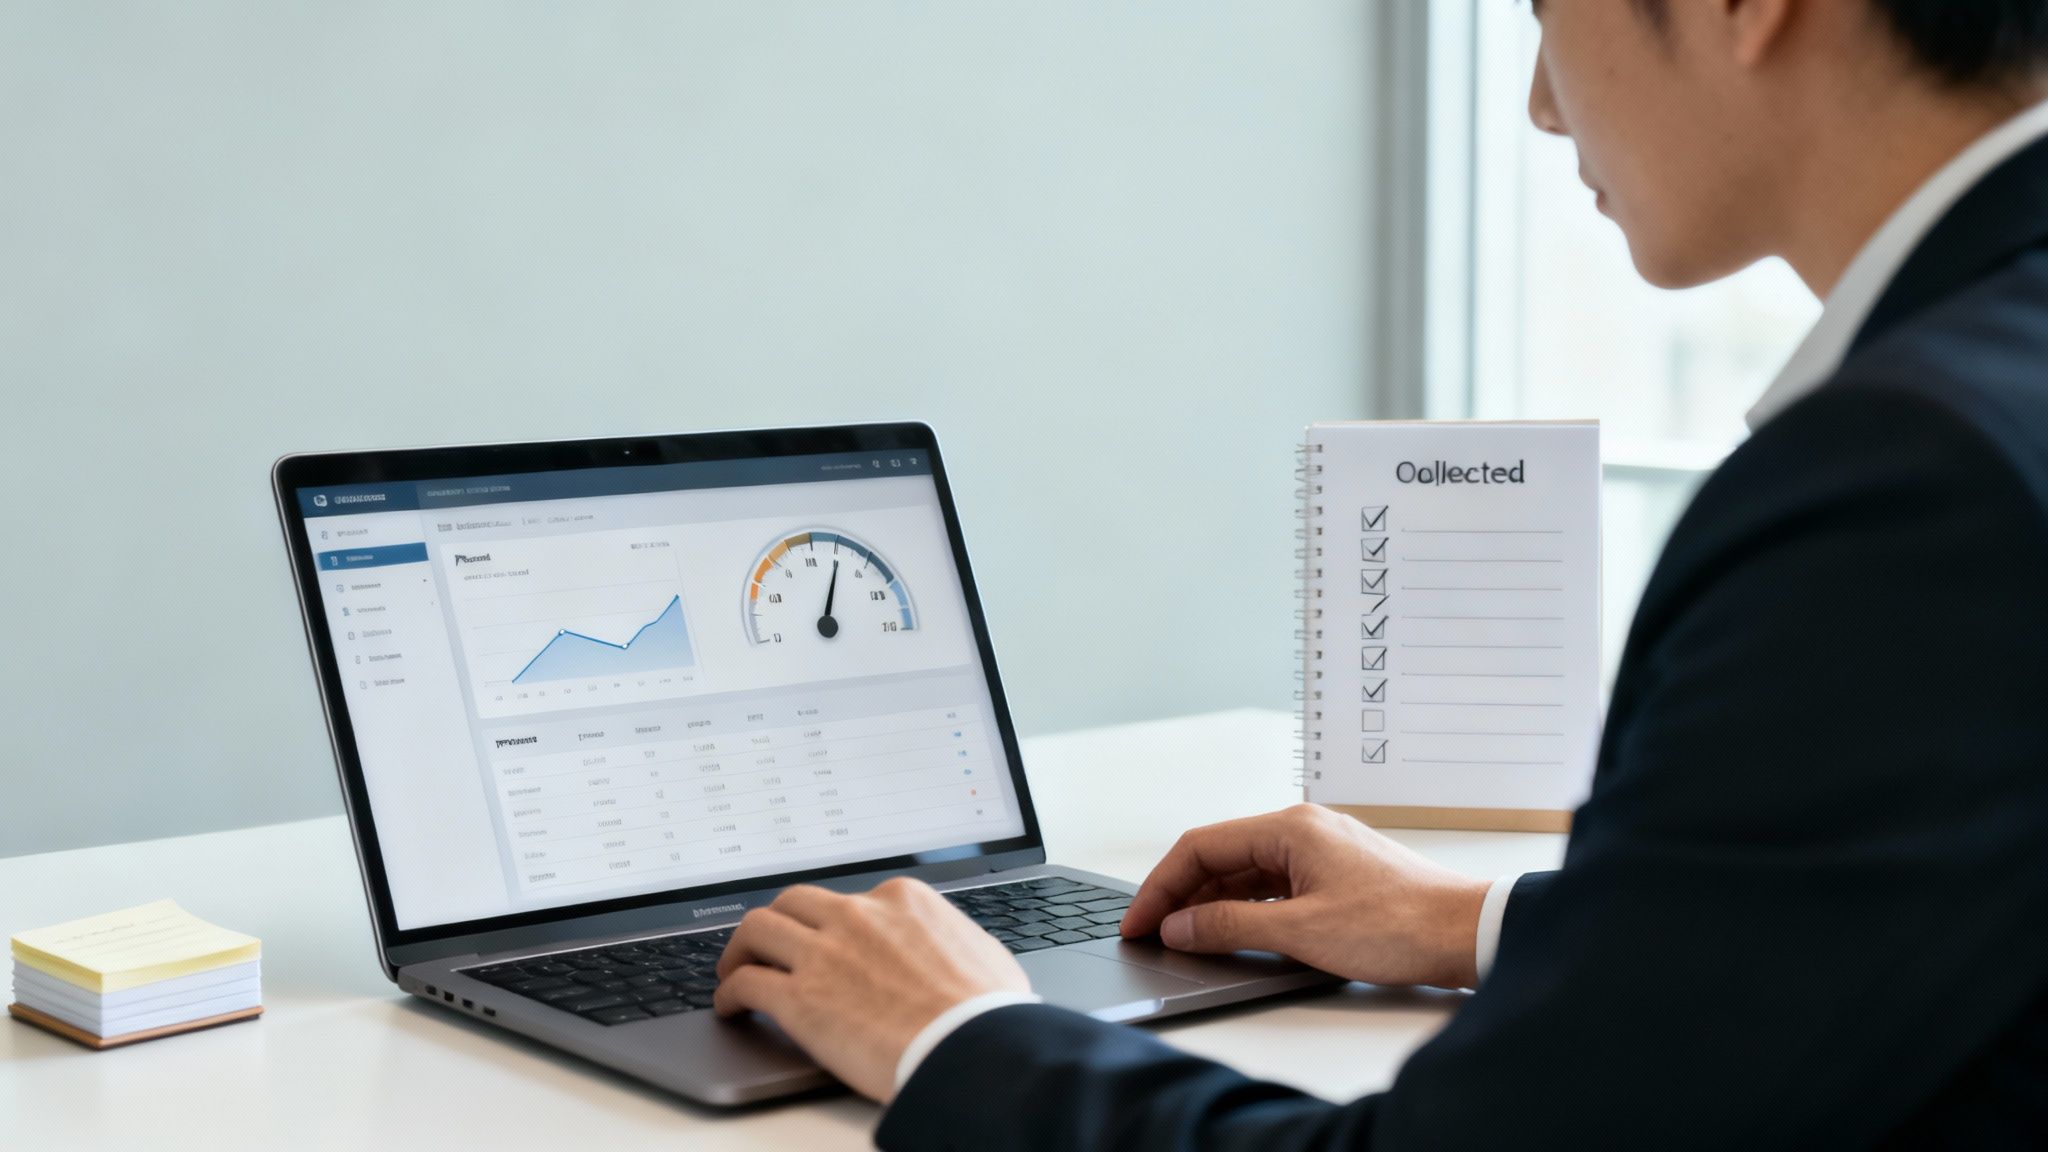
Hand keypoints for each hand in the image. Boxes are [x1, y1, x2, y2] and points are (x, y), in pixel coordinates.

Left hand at [714, 877, 1029, 1101]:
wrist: (973, 1048)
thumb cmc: (987, 1011)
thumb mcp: (979, 951)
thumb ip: (949, 940)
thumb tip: (950, 951)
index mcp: (900, 900)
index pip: (847, 900)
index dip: (829, 923)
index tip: (823, 940)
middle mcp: (856, 916)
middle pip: (793, 903)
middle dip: (777, 922)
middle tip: (767, 945)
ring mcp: (824, 954)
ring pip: (757, 928)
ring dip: (741, 949)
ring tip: (736, 969)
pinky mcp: (799, 998)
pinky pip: (745, 982)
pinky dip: (729, 992)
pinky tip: (731, 1006)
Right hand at [1120, 804, 1489, 988]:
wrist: (1469, 933)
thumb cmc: (1399, 926)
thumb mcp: (1300, 932)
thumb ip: (1230, 926)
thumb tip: (1180, 927)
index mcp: (1290, 827)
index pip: (1200, 847)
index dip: (1160, 887)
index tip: (1139, 923)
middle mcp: (1303, 829)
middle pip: (1220, 855)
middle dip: (1180, 895)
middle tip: (1152, 935)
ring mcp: (1321, 851)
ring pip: (1246, 871)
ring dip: (1211, 903)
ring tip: (1184, 940)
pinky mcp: (1337, 875)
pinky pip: (1273, 884)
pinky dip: (1245, 907)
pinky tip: (1233, 933)